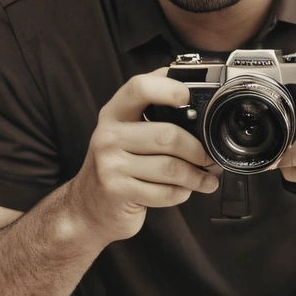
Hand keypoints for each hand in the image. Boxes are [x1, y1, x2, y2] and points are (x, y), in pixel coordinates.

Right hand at [66, 69, 219, 246]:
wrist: (87, 207)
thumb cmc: (117, 165)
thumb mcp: (126, 132)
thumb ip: (152, 112)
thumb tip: (193, 92)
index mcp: (114, 113)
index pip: (140, 88)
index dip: (169, 88)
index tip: (189, 98)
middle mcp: (108, 136)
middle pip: (166, 135)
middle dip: (197, 150)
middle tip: (209, 157)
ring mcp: (110, 165)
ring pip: (170, 167)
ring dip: (196, 176)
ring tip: (206, 178)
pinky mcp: (118, 192)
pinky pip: (164, 192)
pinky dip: (181, 193)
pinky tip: (183, 191)